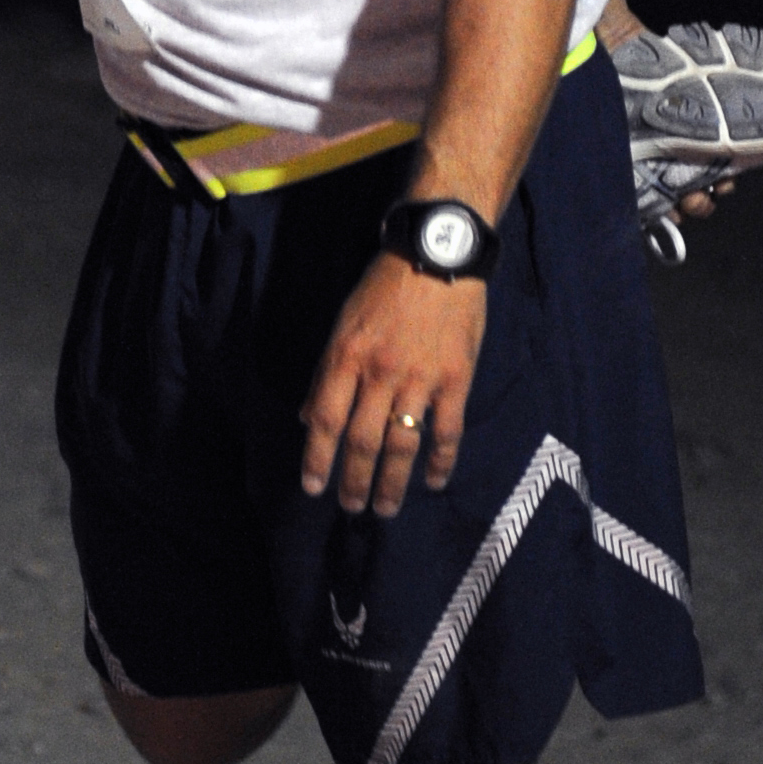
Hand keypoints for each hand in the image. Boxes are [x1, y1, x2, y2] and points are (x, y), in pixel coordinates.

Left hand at [300, 251, 486, 518]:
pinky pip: (447, 430)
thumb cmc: (384, 287)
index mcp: (346, 356)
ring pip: (403, 444)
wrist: (437, 254)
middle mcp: (380, 373)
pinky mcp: (455, 379)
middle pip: (362, 440)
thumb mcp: (344, 322)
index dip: (317, 458)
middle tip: (351, 508)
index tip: (313, 488)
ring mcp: (420, 378)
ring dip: (392, 482)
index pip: (324, 419)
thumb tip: (307, 418)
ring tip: (385, 509)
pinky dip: (441, 462)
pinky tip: (434, 482)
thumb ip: (327, 372)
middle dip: (354, 481)